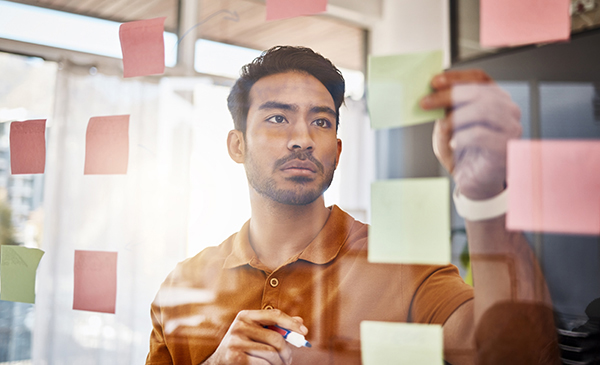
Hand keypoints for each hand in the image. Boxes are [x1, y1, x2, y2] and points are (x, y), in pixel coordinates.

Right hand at [204, 309, 307, 364]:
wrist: (220, 363)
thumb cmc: (243, 347)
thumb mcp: (257, 333)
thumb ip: (276, 327)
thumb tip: (300, 322)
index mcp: (245, 316)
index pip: (274, 314)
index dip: (291, 323)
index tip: (304, 332)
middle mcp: (239, 326)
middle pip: (276, 337)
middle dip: (286, 351)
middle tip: (289, 359)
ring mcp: (235, 342)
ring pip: (271, 353)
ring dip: (279, 362)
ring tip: (279, 364)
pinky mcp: (235, 357)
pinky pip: (264, 363)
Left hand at [421, 70, 521, 198]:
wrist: (474, 181)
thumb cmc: (463, 152)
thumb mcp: (448, 126)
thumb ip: (444, 110)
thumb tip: (432, 95)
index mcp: (495, 98)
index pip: (479, 78)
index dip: (456, 77)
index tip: (434, 82)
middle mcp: (508, 109)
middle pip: (479, 92)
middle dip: (448, 96)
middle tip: (426, 103)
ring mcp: (511, 128)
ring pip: (483, 110)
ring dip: (455, 117)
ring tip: (443, 128)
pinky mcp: (506, 147)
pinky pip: (481, 134)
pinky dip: (462, 137)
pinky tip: (455, 143)